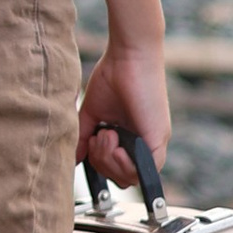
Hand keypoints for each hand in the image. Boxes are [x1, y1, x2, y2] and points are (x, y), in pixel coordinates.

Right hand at [77, 43, 169, 191]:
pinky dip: (124, 162)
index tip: (91, 144)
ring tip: (105, 134)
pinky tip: (113, 141)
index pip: (117, 170)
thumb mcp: (93, 112)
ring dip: (109, 161)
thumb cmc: (113, 75)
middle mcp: (144, 142)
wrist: (128, 54)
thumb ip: (84, 137)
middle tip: (97, 137)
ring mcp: (153, 141)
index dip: (101, 166)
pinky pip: (144, 169)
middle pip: (122, 178)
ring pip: (131, 176)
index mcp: (131, 137)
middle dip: (102, 164)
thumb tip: (74, 159)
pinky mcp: (158, 137)